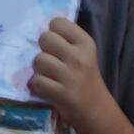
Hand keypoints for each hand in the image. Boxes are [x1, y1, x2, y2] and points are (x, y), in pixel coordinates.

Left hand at [25, 16, 107, 133]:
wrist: (96, 110)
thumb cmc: (86, 79)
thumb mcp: (84, 55)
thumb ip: (66, 41)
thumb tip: (41, 29)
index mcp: (86, 43)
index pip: (58, 23)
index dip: (52, 33)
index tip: (57, 45)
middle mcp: (79, 56)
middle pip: (45, 38)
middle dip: (44, 50)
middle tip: (52, 62)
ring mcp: (70, 75)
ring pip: (38, 60)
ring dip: (39, 69)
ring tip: (49, 76)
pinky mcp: (61, 93)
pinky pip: (37, 81)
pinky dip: (38, 86)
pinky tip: (47, 88)